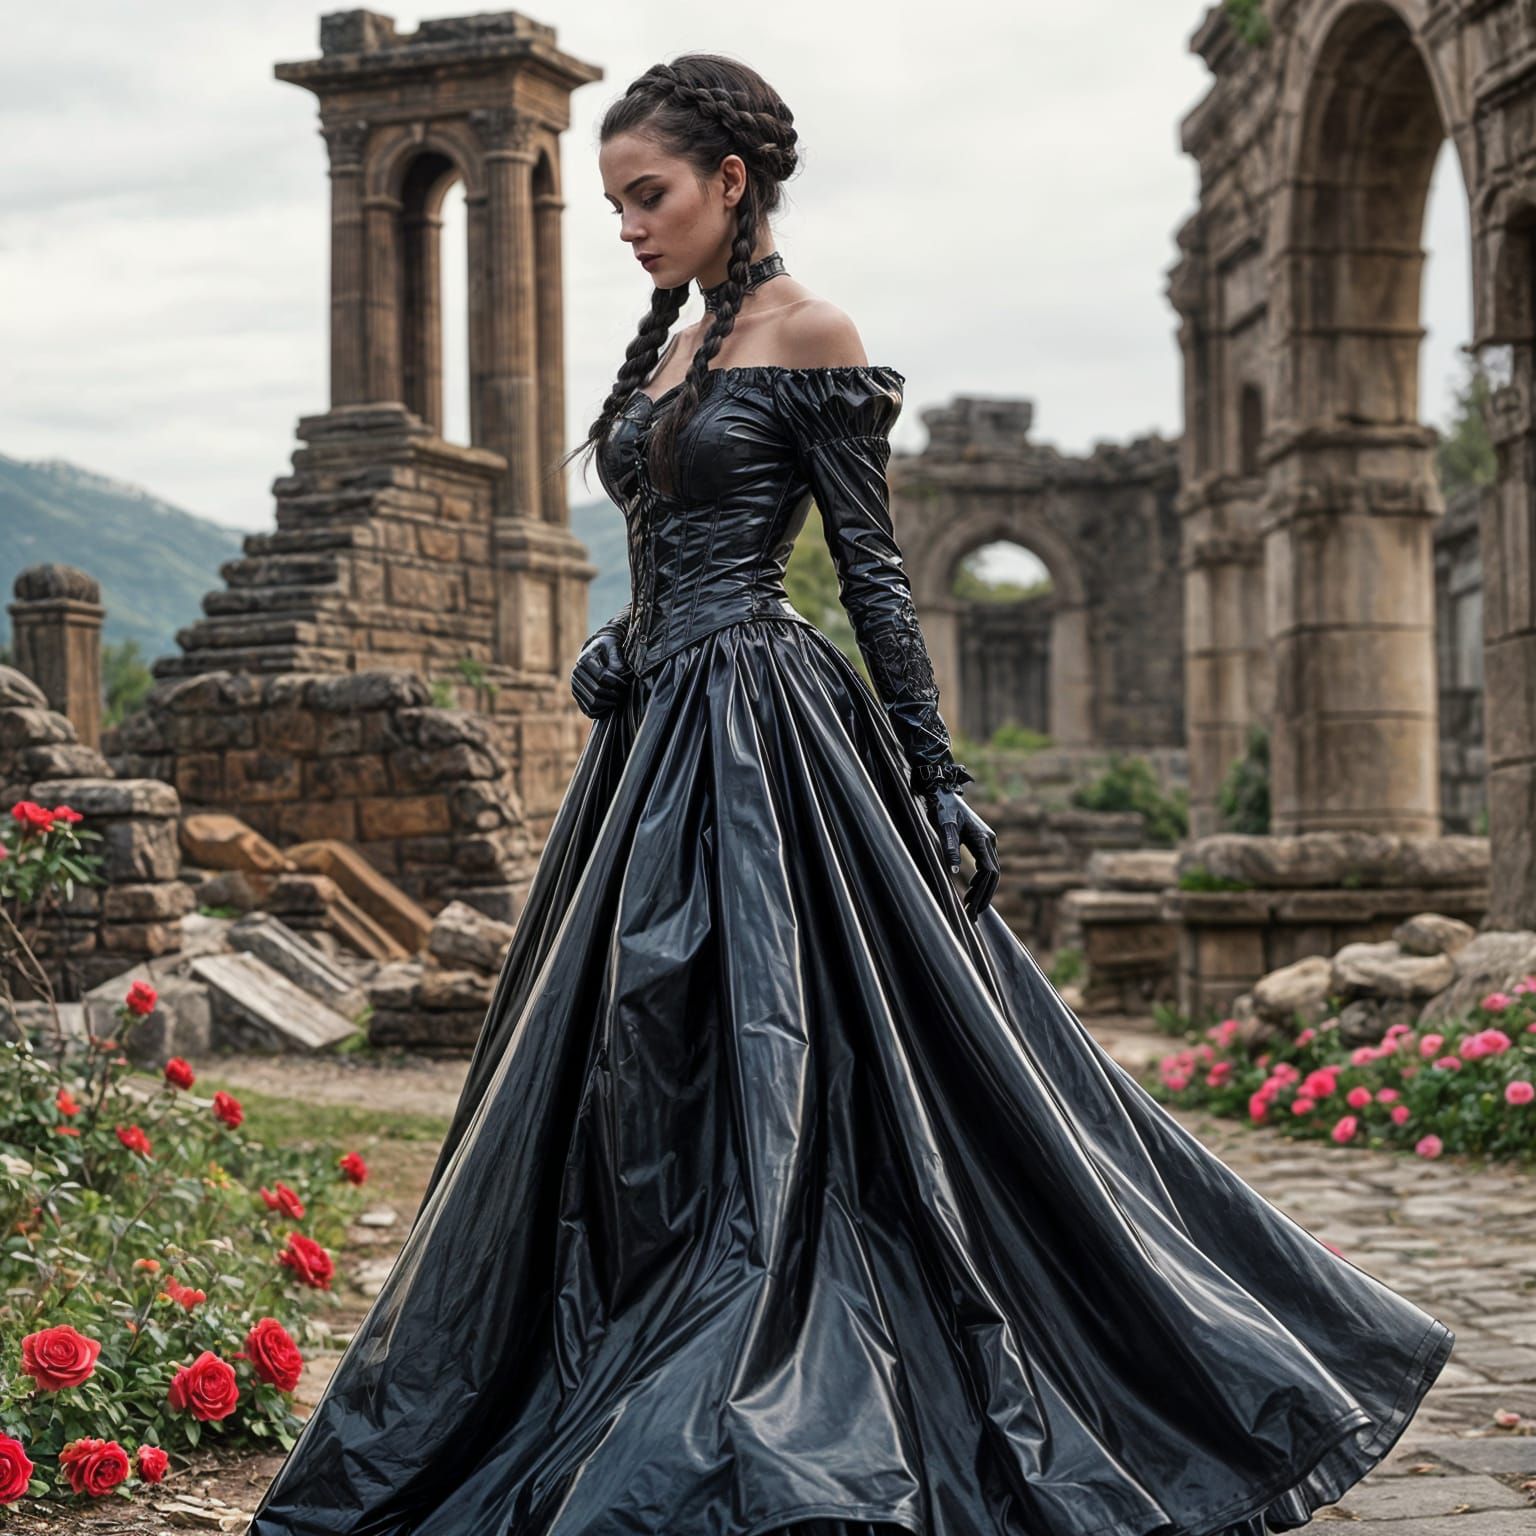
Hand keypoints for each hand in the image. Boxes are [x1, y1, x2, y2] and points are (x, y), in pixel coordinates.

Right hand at [570, 631, 632, 718]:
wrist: (597, 653)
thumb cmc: (608, 649)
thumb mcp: (613, 646)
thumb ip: (616, 658)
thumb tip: (617, 673)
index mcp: (584, 660)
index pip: (602, 677)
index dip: (617, 683)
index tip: (626, 683)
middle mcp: (576, 674)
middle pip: (597, 691)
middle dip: (615, 694)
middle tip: (624, 693)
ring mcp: (575, 687)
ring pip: (592, 704)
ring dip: (609, 704)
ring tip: (619, 699)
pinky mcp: (578, 697)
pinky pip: (589, 711)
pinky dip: (601, 712)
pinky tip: (611, 706)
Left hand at [919, 786, 999, 919]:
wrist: (943, 792)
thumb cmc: (942, 808)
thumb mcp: (944, 827)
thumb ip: (949, 847)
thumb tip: (953, 872)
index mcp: (983, 839)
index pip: (990, 872)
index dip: (984, 892)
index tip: (973, 908)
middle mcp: (989, 840)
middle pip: (993, 875)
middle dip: (984, 896)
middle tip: (973, 916)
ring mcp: (987, 841)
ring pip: (990, 871)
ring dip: (982, 890)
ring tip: (970, 907)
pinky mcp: (981, 841)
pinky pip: (985, 865)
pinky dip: (980, 880)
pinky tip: (971, 890)